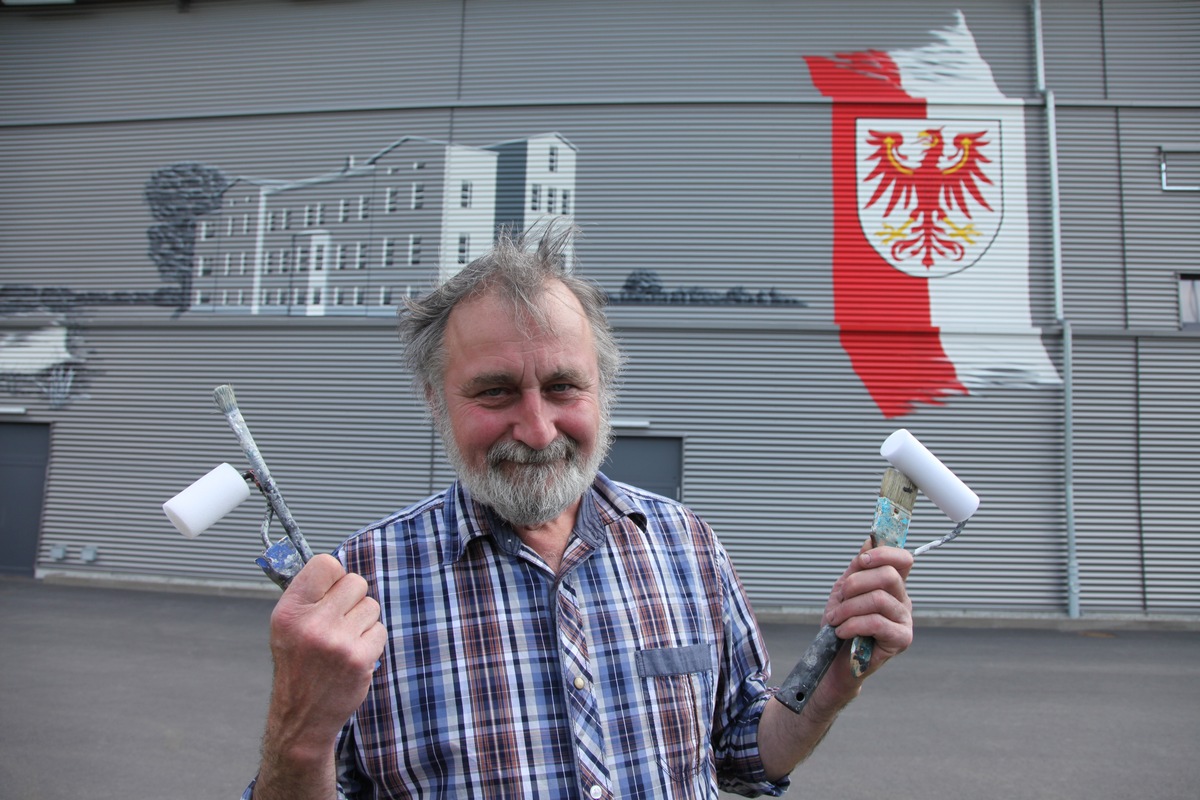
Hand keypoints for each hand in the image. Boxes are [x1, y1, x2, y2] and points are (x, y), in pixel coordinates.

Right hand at [259, 554, 386, 788]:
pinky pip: (380, 629)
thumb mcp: (287, 627)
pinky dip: (371, 641)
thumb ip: (310, 596)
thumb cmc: (297, 666)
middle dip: (353, 598)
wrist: (302, 717)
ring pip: (371, 606)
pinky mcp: (359, 658)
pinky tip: (353, 656)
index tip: (332, 590)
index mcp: (290, 611)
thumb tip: (339, 566)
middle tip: (340, 620)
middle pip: (356, 582)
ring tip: (344, 641)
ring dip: (363, 621)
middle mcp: (312, 623)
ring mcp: (338, 641)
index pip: (325, 564)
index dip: (334, 575)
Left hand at [822, 542, 913, 678]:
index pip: (902, 559)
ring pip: (878, 599)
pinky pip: (877, 622)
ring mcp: (904, 620)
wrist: (833, 661)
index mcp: (892, 586)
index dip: (883, 554)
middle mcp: (903, 600)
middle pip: (889, 575)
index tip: (861, 562)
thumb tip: (870, 541)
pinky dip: (852, 624)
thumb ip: (858, 568)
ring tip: (835, 619)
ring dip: (848, 607)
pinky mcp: (901, 639)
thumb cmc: (840, 626)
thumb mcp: (844, 591)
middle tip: (841, 598)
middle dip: (856, 583)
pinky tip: (842, 631)